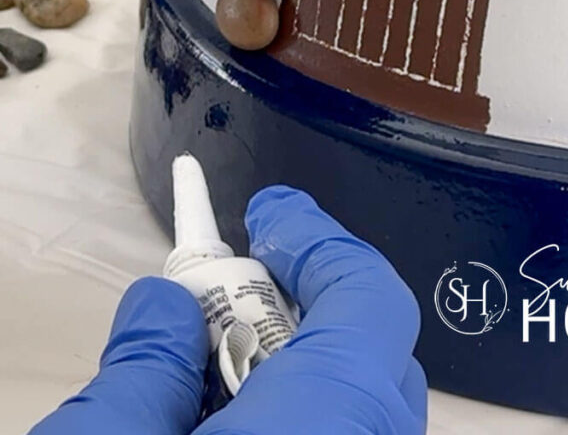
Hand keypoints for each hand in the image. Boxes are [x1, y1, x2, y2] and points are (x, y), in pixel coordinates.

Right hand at [29, 187, 427, 434]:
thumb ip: (139, 368)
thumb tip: (162, 306)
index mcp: (332, 416)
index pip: (367, 292)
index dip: (318, 237)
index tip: (271, 213)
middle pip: (369, 351)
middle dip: (301, 307)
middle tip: (231, 297)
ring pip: (362, 408)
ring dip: (304, 373)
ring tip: (221, 376)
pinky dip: (309, 417)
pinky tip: (242, 426)